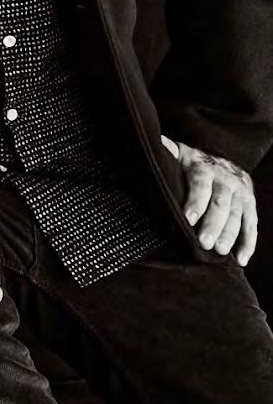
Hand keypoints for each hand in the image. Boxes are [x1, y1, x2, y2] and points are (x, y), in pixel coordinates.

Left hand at [166, 135, 258, 263]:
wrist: (223, 160)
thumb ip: (166, 151)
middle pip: (220, 204)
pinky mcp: (250, 206)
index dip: (195, 202)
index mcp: (204, 169)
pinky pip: (252, 226)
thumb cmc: (191, 162)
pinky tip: (240, 260)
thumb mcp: (177, 153)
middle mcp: (226, 181)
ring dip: (230, 236)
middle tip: (204, 243)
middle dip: (213, 225)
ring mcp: (241, 194)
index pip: (200, 185)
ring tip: (219, 252)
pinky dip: (248, 244)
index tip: (188, 219)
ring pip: (237, 216)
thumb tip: (152, 142)